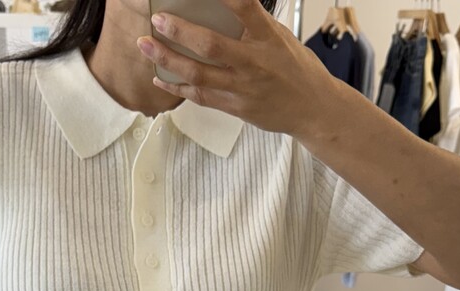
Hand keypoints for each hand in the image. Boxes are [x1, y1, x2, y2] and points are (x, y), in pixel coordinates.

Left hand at [136, 0, 330, 135]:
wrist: (312, 110)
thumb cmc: (297, 70)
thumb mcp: (280, 38)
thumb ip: (253, 23)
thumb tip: (223, 7)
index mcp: (268, 37)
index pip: (243, 6)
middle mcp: (254, 63)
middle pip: (210, 45)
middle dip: (179, 31)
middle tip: (158, 20)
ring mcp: (243, 88)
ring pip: (198, 75)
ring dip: (168, 60)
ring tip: (146, 47)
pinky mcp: (236, 108)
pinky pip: (201, 96)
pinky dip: (178, 87)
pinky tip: (160, 77)